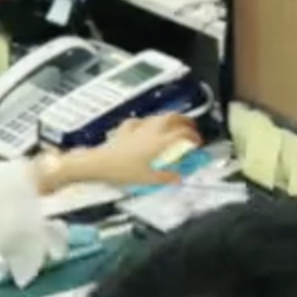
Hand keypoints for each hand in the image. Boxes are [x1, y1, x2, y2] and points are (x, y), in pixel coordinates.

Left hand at [45, 114, 201, 194]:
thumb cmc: (123, 172)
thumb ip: (166, 178)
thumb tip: (178, 178)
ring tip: (172, 126)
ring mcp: (139, 128)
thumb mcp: (149, 179)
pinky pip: (140, 122)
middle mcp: (152, 131)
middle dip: (185, 121)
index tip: (198, 143)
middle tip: (190, 128)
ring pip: (159, 117)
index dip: (194, 137)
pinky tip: (144, 127)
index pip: (184, 134)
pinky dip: (146, 123)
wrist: (99, 164)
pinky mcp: (125, 130)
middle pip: (174, 118)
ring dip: (169, 120)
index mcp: (161, 142)